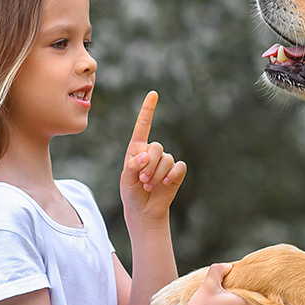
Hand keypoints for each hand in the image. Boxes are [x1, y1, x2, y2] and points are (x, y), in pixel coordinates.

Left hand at [119, 91, 185, 223]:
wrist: (144, 209)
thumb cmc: (131, 192)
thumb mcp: (125, 179)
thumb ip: (132, 166)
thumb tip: (144, 156)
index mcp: (137, 149)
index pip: (143, 126)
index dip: (148, 110)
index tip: (153, 94)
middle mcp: (152, 152)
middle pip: (157, 147)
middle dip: (149, 165)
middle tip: (142, 180)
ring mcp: (165, 161)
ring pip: (166, 159)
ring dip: (157, 174)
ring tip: (149, 185)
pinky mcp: (176, 171)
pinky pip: (178, 167)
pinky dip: (171, 175)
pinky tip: (165, 183)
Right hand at [172, 263, 254, 304]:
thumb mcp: (208, 285)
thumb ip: (218, 270)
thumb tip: (229, 266)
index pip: (263, 295)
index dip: (259, 286)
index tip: (250, 279)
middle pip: (257, 303)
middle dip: (249, 294)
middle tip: (238, 285)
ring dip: (242, 304)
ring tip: (228, 297)